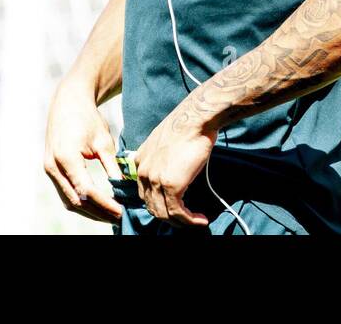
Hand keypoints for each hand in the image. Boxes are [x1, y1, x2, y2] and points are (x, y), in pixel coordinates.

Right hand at [44, 80, 123, 222]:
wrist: (68, 103)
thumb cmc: (88, 118)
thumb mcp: (103, 140)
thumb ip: (112, 166)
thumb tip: (124, 188)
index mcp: (66, 157)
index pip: (86, 190)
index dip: (104, 203)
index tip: (122, 210)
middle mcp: (53, 167)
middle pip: (76, 200)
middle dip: (99, 212)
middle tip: (120, 217)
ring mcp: (50, 170)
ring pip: (69, 201)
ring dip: (90, 212)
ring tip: (111, 216)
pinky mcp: (51, 171)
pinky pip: (66, 194)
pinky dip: (82, 203)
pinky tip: (98, 207)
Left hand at [132, 109, 216, 226]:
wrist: (195, 119)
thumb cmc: (186, 127)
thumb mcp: (165, 142)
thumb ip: (162, 158)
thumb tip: (173, 171)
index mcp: (140, 162)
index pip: (145, 192)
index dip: (160, 203)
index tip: (176, 207)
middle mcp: (143, 173)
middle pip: (152, 206)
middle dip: (169, 216)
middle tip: (187, 218)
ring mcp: (155, 180)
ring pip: (163, 213)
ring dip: (181, 221)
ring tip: (196, 220)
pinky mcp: (171, 186)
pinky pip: (177, 212)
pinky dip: (189, 220)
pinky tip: (200, 219)